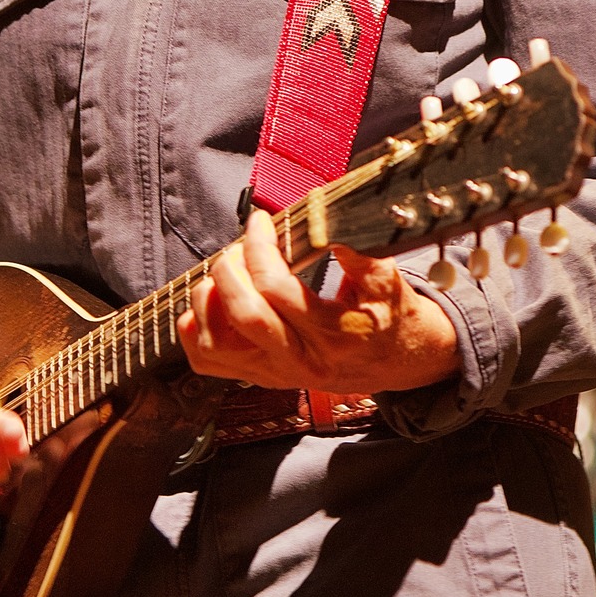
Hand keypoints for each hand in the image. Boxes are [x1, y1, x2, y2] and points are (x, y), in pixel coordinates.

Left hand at [177, 209, 460, 394]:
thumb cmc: (390, 316)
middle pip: (243, 316)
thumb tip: (323, 220)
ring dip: (208, 299)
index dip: (260, 247)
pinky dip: (195, 329)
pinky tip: (212, 302)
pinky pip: (207, 362)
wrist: (400, 362)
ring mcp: (276, 373)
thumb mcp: (387, 281)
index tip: (261, 221)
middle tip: (240, 246)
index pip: (276, 288)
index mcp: (334, 334)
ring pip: (216, 344)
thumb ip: (358, 252)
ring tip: (227, 272)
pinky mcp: (260, 377)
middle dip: (229, 269)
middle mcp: (301, 360)